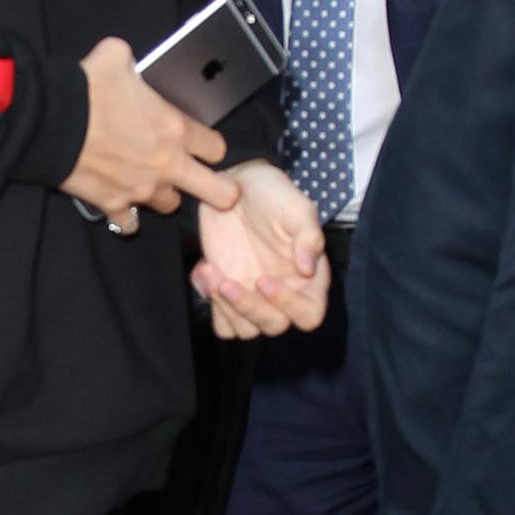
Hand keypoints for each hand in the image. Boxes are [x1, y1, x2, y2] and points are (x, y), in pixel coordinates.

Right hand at [62, 38, 238, 225]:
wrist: (49, 122)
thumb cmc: (87, 88)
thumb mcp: (116, 56)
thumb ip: (132, 62)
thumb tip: (125, 60)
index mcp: (175, 129)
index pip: (217, 148)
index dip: (211, 147)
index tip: (202, 145)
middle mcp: (166, 165)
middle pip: (217, 192)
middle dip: (220, 190)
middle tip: (213, 185)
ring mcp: (141, 189)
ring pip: (170, 205)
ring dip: (164, 195)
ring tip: (151, 182)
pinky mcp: (114, 204)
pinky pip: (129, 223)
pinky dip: (128, 216)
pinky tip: (122, 204)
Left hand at [191, 159, 328, 337]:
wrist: (235, 184)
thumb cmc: (272, 194)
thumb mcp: (297, 207)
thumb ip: (309, 235)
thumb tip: (309, 267)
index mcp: (309, 279)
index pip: (309, 314)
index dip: (289, 306)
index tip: (265, 280)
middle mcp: (283, 293)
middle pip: (273, 326)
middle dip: (248, 308)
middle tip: (227, 280)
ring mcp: (253, 296)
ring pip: (244, 330)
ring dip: (225, 307)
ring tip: (211, 270)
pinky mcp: (227, 292)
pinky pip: (220, 321)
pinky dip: (209, 302)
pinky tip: (205, 270)